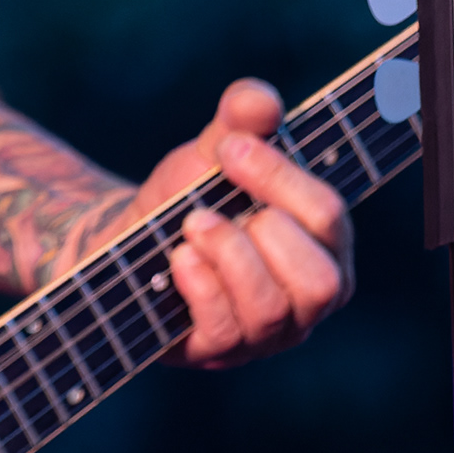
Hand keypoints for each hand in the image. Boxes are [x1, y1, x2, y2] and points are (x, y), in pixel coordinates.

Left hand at [82, 77, 353, 367]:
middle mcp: (306, 300)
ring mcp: (264, 335)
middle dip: (267, 231)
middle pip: (322, 281)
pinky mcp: (217, 352)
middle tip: (212, 200)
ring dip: (228, 255)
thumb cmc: (185, 198)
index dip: (280, 178)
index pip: (329, 218)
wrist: (124, 241)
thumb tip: (260, 100)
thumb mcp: (210, 154)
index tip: (229, 147)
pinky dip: (200, 286)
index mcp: (323, 246)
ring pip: (272, 310)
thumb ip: (239, 122)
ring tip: (191, 225)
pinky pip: (224, 332)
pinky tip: (177, 259)